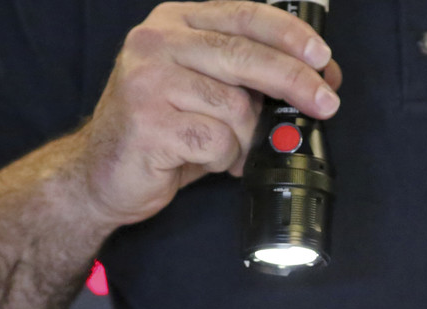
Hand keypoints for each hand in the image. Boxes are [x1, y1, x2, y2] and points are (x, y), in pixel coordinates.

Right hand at [71, 1, 342, 225]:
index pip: (243, 15)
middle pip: (245, 56)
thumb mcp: (205, 88)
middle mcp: (156, 42)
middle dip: (295, 81)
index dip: (289, 35)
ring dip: (244, 138)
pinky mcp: (148, 122)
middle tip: (325, 104)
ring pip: (235, 106)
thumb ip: (248, 75)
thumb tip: (318, 76)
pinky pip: (217, 141)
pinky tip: (205, 160)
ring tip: (228, 148)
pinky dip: (223, 159)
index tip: (322, 57)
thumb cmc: (162, 130)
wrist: (101, 173)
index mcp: (174, 22)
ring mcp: (148, 80)